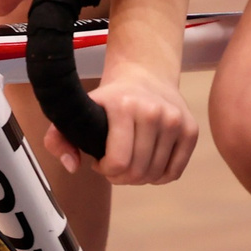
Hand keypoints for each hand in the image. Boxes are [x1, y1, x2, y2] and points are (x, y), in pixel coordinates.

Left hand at [53, 62, 197, 186]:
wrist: (145, 74)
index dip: (106, 170)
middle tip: (115, 163)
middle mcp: (154, 111)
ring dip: (140, 176)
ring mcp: (175, 120)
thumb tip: (72, 166)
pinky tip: (149, 161)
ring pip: (156, 175)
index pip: (118, 162)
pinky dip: (160, 175)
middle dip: (121, 176)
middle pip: (138, 172)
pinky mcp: (191, 129)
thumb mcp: (80, 112)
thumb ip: (59, 139)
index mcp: (124, 106)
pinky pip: (174, 172)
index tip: (100, 160)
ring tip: (131, 159)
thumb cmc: (109, 100)